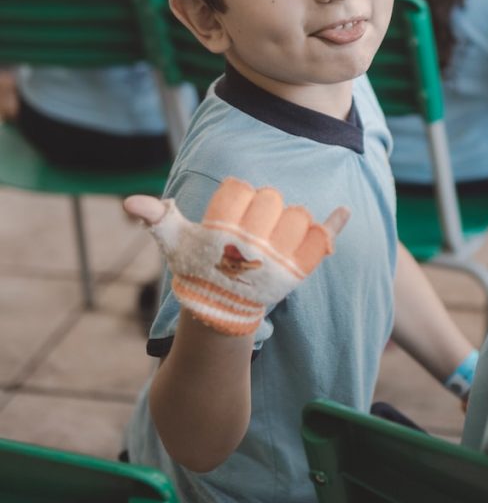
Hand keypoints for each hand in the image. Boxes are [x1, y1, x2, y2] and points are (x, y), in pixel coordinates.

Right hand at [124, 178, 348, 335]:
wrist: (221, 312)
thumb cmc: (196, 269)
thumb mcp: (172, 242)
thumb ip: (155, 216)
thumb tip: (129, 202)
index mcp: (223, 231)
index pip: (241, 189)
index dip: (236, 199)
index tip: (230, 215)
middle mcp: (252, 244)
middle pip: (272, 197)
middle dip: (262, 208)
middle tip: (251, 228)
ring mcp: (278, 258)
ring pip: (297, 214)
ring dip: (288, 220)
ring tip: (273, 236)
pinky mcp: (299, 271)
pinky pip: (322, 239)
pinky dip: (334, 225)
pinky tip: (343, 211)